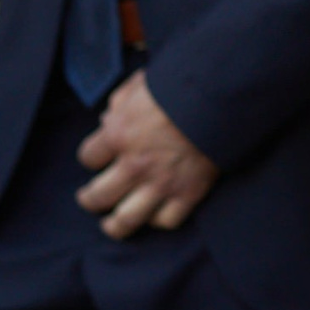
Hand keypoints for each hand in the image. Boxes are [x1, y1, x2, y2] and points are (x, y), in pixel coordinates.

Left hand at [77, 72, 219, 237]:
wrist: (222, 96)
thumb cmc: (180, 86)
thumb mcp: (142, 84)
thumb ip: (120, 101)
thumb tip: (107, 118)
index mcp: (119, 133)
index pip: (87, 157)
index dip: (91, 156)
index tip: (97, 157)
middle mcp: (135, 165)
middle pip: (97, 196)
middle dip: (89, 199)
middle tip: (90, 198)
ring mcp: (161, 184)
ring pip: (126, 220)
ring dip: (114, 224)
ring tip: (111, 223)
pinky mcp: (188, 194)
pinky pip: (166, 221)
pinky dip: (158, 219)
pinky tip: (154, 213)